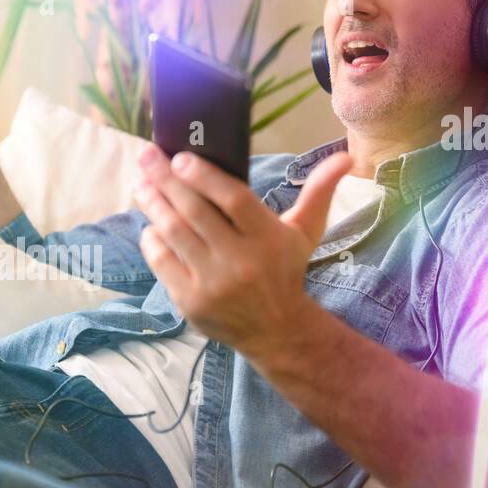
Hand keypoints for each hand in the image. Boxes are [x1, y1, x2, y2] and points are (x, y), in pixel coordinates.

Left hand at [130, 146, 351, 359]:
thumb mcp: (304, 232)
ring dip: (152, 205)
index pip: (233, 199)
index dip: (204, 176)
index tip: (180, 157)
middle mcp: (240, 260)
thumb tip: (346, 158)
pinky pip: (162, 262)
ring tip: (141, 185)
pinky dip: (152, 241)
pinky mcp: (191, 301)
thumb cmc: (285, 270)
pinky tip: (149, 225)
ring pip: (174, 234)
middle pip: (195, 213)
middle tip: (146, 157)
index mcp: (268, 238)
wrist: (277, 330)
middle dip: (165, 181)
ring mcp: (213, 283)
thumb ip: (319, 192)